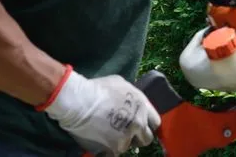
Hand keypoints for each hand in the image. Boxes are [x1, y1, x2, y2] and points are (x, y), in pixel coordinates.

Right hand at [40, 68, 159, 155]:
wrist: (79, 101)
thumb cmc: (99, 88)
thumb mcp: (121, 84)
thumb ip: (132, 97)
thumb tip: (131, 102)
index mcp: (142, 107)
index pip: (155, 122)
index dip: (148, 125)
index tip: (140, 126)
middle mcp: (138, 123)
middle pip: (146, 139)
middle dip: (138, 137)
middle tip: (126, 134)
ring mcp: (126, 138)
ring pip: (128, 146)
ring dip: (120, 142)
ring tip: (107, 134)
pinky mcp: (113, 148)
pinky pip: (113, 153)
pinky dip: (108, 150)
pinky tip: (100, 140)